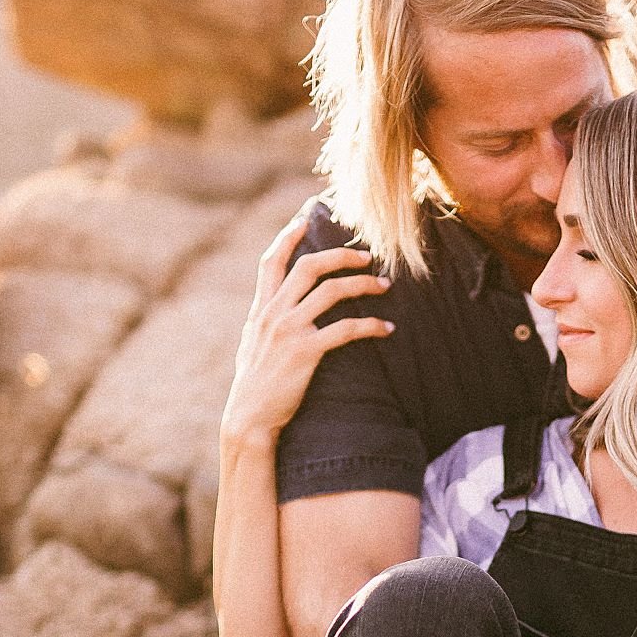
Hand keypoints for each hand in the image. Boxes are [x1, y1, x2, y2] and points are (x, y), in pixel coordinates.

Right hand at [219, 206, 393, 453]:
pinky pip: (345, 330)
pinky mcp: (306, 352)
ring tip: (384, 286)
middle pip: (309, 267)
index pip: (271, 262)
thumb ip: (264, 323)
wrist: (249, 417)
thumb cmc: (253, 387)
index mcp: (260, 310)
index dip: (288, 238)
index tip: (305, 219)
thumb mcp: (252, 346)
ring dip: (363, 285)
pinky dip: (370, 326)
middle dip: (341, 255)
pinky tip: (386, 329)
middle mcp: (273, 314)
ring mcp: (289, 331)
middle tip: (366, 256)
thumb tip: (273, 310)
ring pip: (331, 292)